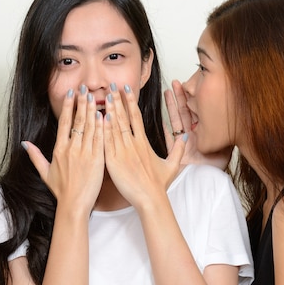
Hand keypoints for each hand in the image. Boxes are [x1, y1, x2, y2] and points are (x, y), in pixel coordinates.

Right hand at [23, 86, 103, 211]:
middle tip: (85, 89)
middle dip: (82, 103)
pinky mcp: (97, 160)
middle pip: (78, 121)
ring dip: (93, 111)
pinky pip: (100, 140)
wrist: (74, 205)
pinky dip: (103, 127)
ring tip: (95, 96)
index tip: (71, 94)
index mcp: (59, 150)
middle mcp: (71, 149)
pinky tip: (105, 115)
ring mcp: (85, 154)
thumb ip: (35, 156)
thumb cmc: (62, 191)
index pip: (63, 122)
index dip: (68, 107)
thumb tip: (25, 144)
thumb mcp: (45, 172)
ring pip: (90, 128)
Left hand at [103, 84, 185, 207]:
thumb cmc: (159, 185)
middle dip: (117, 100)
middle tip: (111, 85)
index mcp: (144, 143)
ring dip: (109, 110)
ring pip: (114, 127)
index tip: (125, 89)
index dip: (130, 101)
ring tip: (103, 96)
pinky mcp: (113, 162)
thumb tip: (185, 137)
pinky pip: (106, 142)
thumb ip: (178, 149)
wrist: (150, 199)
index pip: (136, 116)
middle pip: (124, 117)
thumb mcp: (172, 165)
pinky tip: (98, 118)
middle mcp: (133, 144)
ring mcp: (122, 152)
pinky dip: (102, 130)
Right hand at [165, 80, 231, 170]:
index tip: (193, 85)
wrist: (203, 184)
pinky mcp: (173, 152)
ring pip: (176, 119)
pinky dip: (165, 128)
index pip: (199, 111)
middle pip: (185, 112)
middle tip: (177, 82)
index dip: (195, 98)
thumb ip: (226, 135)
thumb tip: (235, 120)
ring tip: (167, 91)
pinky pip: (168, 138)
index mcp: (204, 133)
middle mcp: (193, 136)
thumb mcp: (225, 149)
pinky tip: (161, 118)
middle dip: (181, 96)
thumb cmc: (214, 171)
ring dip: (172, 105)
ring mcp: (182, 143)